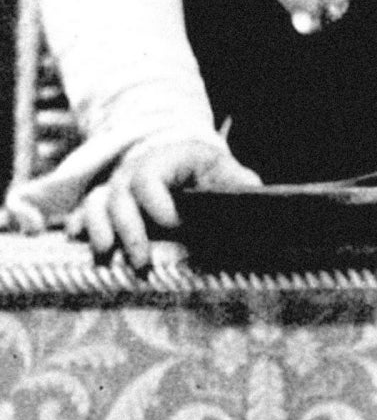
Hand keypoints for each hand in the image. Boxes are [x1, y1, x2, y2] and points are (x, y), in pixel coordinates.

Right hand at [64, 135, 259, 269]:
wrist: (181, 157)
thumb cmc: (208, 169)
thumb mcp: (225, 171)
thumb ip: (237, 185)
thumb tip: (256, 202)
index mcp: (166, 159)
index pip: (149, 178)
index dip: (158, 204)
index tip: (175, 225)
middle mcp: (134, 171)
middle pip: (118, 197)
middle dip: (129, 232)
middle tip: (141, 262)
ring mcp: (116, 186)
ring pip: (96, 204)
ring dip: (99, 232)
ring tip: (107, 256)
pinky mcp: (104, 203)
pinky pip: (83, 211)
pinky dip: (80, 225)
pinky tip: (78, 240)